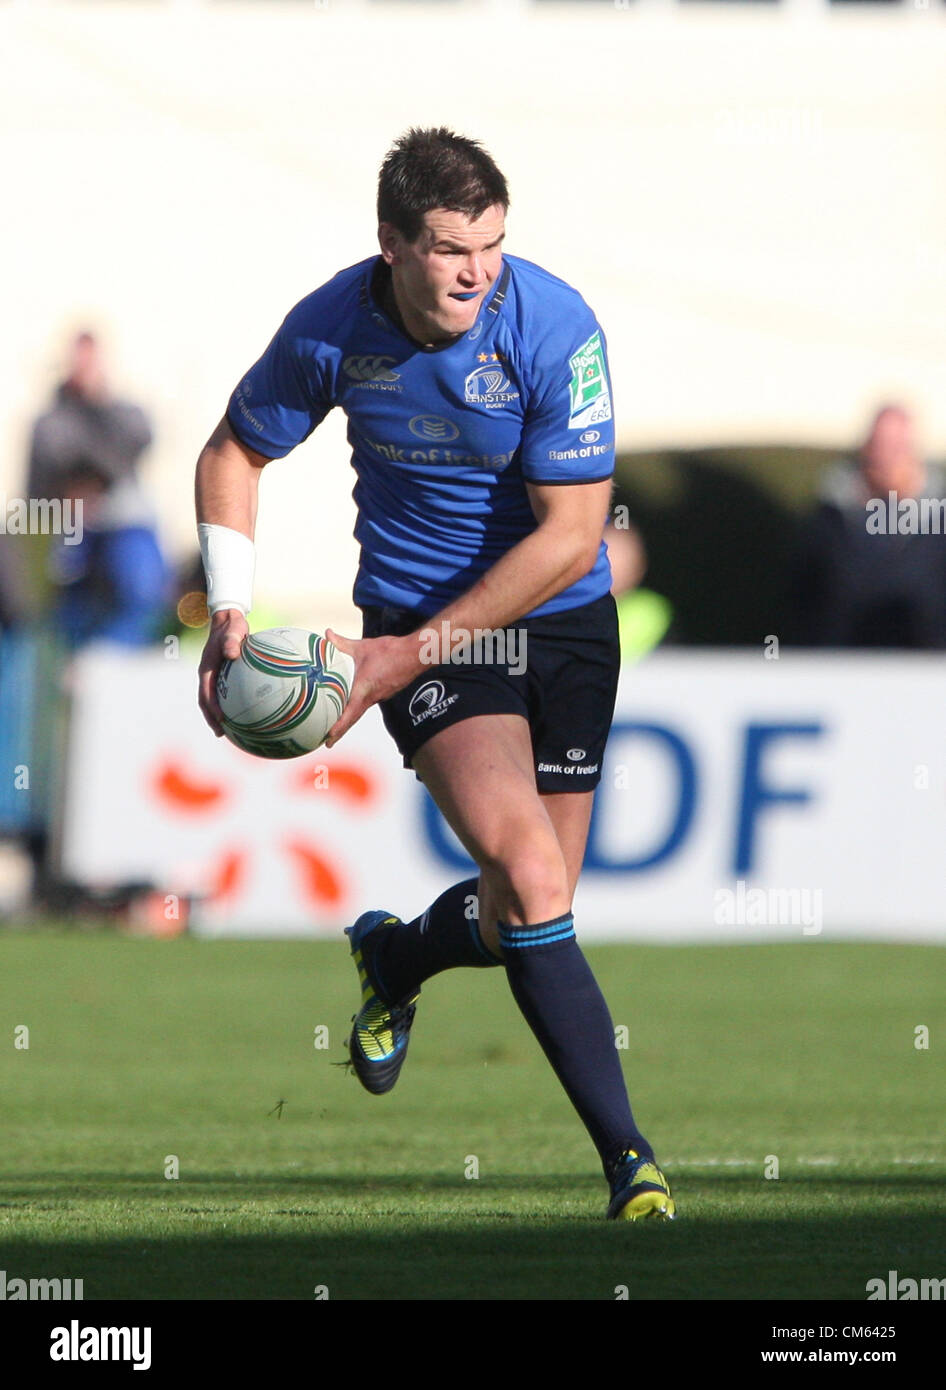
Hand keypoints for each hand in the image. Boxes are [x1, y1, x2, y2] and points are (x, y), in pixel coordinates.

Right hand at [198, 609, 248, 734]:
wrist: (228, 620)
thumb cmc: (232, 626)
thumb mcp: (234, 631)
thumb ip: (232, 642)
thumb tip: (232, 654)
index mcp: (207, 668)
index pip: (206, 693)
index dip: (211, 708)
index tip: (220, 720)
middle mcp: (208, 674)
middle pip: (206, 701)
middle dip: (211, 718)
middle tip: (221, 734)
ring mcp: (214, 676)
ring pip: (212, 699)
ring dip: (217, 715)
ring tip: (229, 731)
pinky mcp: (221, 675)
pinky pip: (224, 693)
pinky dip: (229, 705)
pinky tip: (245, 712)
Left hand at [323, 628, 421, 746]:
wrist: (415, 654)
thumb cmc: (390, 651)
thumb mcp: (362, 646)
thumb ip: (342, 643)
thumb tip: (326, 634)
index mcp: (364, 690)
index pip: (349, 715)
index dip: (338, 729)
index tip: (328, 740)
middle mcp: (372, 698)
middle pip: (353, 719)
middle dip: (339, 732)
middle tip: (326, 742)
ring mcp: (380, 696)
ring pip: (360, 711)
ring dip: (348, 720)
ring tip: (334, 727)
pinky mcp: (385, 692)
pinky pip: (368, 702)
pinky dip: (358, 708)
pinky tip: (352, 704)